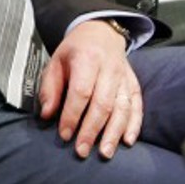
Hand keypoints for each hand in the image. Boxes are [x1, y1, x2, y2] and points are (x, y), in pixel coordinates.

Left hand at [38, 20, 141, 160]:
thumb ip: (50, 87)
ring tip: (104, 152)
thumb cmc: (75, 50)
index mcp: (87, 59)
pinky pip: (137, 106)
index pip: (81, 91)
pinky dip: (134, 125)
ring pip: (123, 108)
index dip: (73, 115)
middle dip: (91, 130)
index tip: (65, 134)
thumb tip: (47, 114)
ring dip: (114, 133)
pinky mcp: (134, 84)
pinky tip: (128, 141)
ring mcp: (124, 77)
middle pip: (103, 103)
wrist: (101, 32)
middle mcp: (109, 68)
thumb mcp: (56, 61)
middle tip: (81, 150)